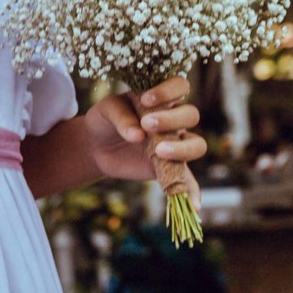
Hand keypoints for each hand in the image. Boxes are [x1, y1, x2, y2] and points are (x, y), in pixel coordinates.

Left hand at [84, 77, 204, 183]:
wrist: (95, 146)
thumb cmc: (104, 121)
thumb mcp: (106, 111)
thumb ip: (121, 118)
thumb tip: (137, 136)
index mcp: (160, 98)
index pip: (180, 85)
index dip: (169, 90)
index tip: (147, 99)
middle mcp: (173, 120)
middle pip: (191, 114)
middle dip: (172, 119)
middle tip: (147, 124)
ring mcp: (175, 144)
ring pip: (196, 144)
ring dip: (182, 148)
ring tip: (157, 150)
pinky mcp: (170, 167)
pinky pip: (188, 180)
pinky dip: (192, 192)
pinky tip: (193, 206)